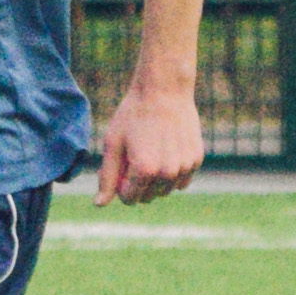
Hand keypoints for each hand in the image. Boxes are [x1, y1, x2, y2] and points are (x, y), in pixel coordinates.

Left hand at [96, 84, 203, 206]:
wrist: (165, 90)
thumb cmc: (133, 115)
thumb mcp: (113, 144)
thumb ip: (107, 177)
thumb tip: (99, 205)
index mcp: (144, 171)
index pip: (128, 198)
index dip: (121, 183)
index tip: (122, 163)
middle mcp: (168, 173)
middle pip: (147, 197)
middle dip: (138, 183)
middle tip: (135, 154)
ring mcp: (185, 167)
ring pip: (165, 191)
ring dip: (156, 179)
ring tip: (151, 151)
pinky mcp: (196, 160)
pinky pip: (181, 181)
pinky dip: (172, 173)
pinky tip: (166, 151)